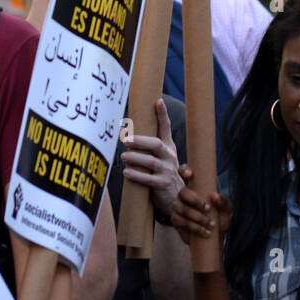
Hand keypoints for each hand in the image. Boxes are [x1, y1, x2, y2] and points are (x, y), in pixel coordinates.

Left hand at [122, 99, 182, 214]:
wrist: (176, 199)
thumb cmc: (163, 174)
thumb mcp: (160, 158)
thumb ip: (148, 147)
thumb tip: (127, 133)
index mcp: (168, 147)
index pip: (166, 128)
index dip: (162, 115)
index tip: (158, 101)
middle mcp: (169, 157)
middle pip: (156, 144)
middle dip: (140, 140)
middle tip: (125, 139)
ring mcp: (168, 171)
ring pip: (151, 161)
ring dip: (135, 158)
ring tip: (123, 156)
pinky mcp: (163, 184)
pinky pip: (148, 179)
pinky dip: (136, 175)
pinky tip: (126, 172)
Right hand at [169, 165, 230, 244]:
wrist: (214, 237)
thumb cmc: (219, 218)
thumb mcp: (226, 210)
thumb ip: (224, 202)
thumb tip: (215, 195)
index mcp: (195, 187)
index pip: (184, 172)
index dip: (184, 170)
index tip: (190, 174)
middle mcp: (184, 195)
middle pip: (182, 192)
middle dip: (195, 200)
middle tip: (208, 208)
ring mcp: (178, 207)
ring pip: (181, 208)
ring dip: (197, 216)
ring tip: (210, 223)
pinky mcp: (176, 220)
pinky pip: (181, 221)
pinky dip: (194, 227)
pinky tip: (205, 231)